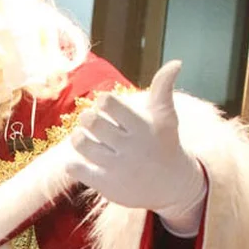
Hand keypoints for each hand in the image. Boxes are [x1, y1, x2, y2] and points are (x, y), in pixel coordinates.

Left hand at [65, 61, 206, 233]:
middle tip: (90, 121)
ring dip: (78, 138)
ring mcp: (117, 167)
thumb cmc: (163, 145)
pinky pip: (76, 169)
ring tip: (84, 138)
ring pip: (81, 143)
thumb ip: (163, 90)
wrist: (172, 186)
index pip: (109, 104)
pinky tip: (82, 161)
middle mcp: (130, 147)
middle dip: (86, 118)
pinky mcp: (106, 185)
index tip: (106, 107)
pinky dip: (73, 164)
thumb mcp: (166, 118)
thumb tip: (176, 62)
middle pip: (91, 122)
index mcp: (142, 127)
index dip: (102, 102)